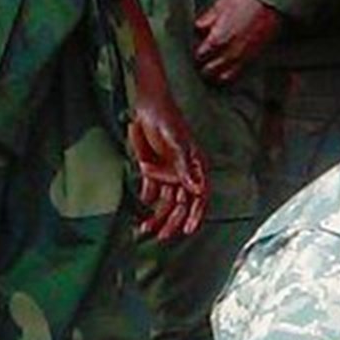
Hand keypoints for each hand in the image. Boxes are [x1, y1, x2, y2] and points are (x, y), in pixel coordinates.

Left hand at [128, 96, 208, 241]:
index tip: (188, 230)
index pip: (199, 197)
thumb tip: (197, 189)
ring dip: (157, 217)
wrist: (145, 104)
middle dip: (172, 221)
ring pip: (166, 203)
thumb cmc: (165, 117)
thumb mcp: (176, 141)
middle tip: (162, 236)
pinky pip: (151, 193)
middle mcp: (184, 175)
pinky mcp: (153, 172)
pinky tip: (140, 214)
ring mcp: (168, 174)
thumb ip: (185, 166)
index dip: (195, 215)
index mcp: (195, 168)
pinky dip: (147, 204)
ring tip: (145, 230)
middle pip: (181, 204)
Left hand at [194, 0, 283, 84]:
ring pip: (225, 76)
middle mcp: (229, 52)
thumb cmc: (244, 1)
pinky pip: (238, 72)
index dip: (196, 55)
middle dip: (204, 68)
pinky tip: (226, 71)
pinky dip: (230, 75)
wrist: (268, 3)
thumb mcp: (219, 6)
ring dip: (216, 76)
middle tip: (200, 65)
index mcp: (218, 38)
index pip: (200, 55)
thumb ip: (207, 19)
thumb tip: (198, 28)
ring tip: (212, 73)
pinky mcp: (253, 58)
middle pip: (210, 70)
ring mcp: (242, 57)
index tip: (196, 53)